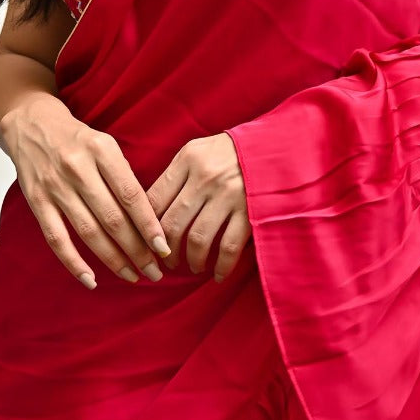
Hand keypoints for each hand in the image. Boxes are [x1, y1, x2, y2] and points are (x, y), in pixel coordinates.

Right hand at [1, 96, 171, 289]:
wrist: (31, 123)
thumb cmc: (78, 138)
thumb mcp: (106, 144)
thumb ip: (124, 176)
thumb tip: (148, 220)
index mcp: (102, 150)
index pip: (131, 195)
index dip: (149, 225)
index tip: (164, 247)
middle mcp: (78, 168)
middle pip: (113, 218)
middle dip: (137, 250)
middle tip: (154, 271)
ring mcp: (55, 186)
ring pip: (89, 232)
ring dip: (113, 259)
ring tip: (133, 276)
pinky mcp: (37, 201)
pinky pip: (56, 239)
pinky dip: (74, 263)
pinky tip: (91, 280)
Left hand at [146, 132, 250, 281]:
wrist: (273, 145)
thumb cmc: (228, 152)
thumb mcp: (198, 151)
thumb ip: (176, 176)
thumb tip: (151, 212)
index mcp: (188, 160)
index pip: (154, 199)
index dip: (146, 228)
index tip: (147, 243)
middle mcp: (205, 177)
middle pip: (172, 224)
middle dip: (166, 251)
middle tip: (167, 261)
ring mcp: (228, 194)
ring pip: (197, 239)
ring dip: (191, 260)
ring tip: (192, 266)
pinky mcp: (249, 210)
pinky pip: (229, 246)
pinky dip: (221, 266)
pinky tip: (217, 274)